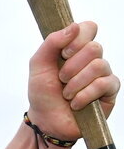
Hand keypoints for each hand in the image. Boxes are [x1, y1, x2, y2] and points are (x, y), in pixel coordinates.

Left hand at [26, 21, 119, 140]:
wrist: (46, 121)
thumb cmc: (43, 93)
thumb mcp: (38, 66)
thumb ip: (51, 43)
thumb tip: (74, 27)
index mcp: (75, 49)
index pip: (89, 28)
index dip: (78, 39)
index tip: (64, 53)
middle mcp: (92, 59)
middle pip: (94, 48)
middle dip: (72, 67)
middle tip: (61, 79)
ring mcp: (103, 74)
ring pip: (99, 66)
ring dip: (76, 83)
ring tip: (66, 95)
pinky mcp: (110, 91)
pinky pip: (104, 84)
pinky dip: (84, 95)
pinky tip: (75, 104)